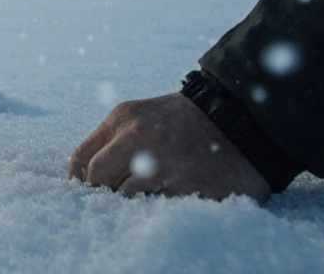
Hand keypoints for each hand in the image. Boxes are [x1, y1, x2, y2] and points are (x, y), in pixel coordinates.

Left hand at [69, 93, 271, 200]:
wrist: (243, 119)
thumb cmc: (186, 121)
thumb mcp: (141, 116)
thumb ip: (112, 140)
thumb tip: (85, 175)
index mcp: (123, 119)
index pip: (82, 159)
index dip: (80, 180)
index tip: (87, 191)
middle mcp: (138, 139)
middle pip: (98, 180)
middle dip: (103, 192)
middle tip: (117, 196)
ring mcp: (163, 165)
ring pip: (125, 198)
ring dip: (133, 201)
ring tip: (150, 193)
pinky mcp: (188, 188)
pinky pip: (157, 208)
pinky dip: (157, 208)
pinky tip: (169, 198)